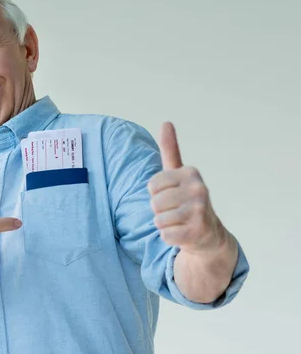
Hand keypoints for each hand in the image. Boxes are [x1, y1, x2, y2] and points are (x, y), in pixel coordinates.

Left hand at [148, 122, 225, 253]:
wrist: (209, 234)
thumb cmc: (187, 200)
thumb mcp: (179, 173)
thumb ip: (170, 149)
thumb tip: (166, 122)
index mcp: (191, 173)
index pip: (151, 185)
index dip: (157, 194)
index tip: (172, 195)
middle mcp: (199, 189)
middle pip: (154, 203)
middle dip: (160, 210)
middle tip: (177, 211)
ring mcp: (200, 211)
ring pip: (158, 220)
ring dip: (165, 224)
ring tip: (180, 222)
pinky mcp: (197, 232)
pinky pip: (165, 235)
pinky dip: (169, 237)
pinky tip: (183, 233)